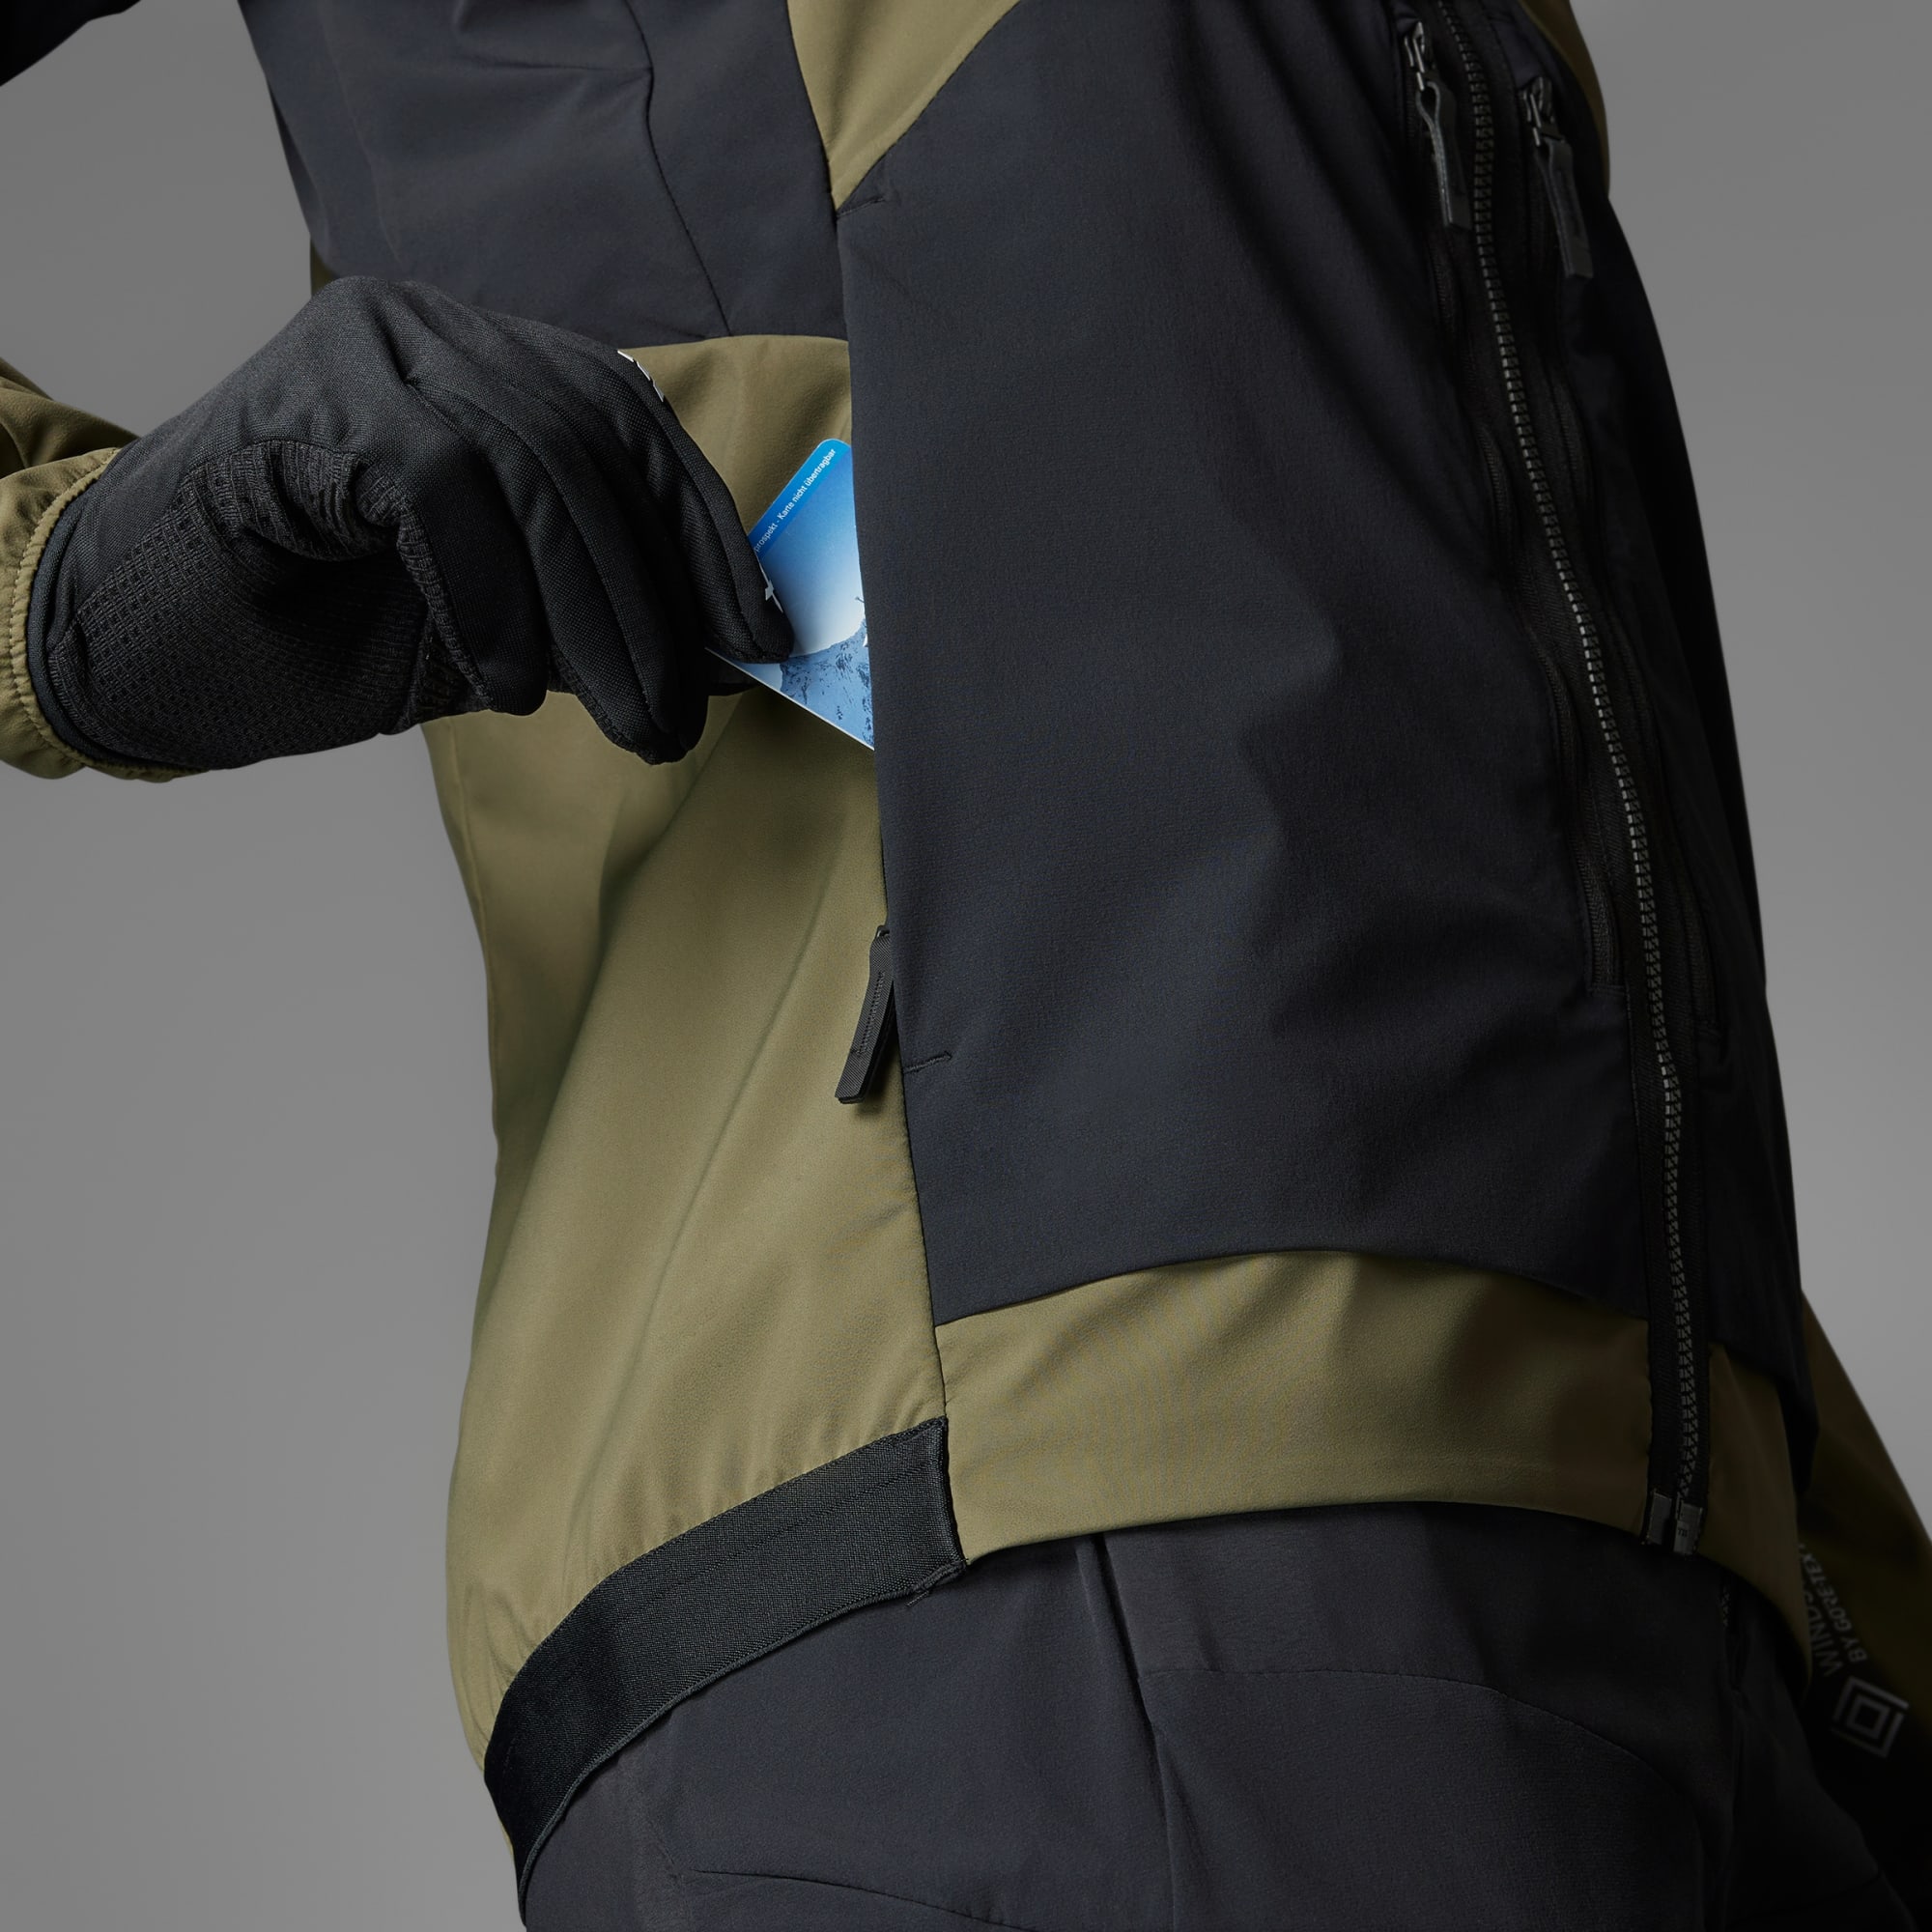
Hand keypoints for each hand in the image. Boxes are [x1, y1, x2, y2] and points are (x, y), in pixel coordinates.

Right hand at [25, 277, 790, 769]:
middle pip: (592, 447)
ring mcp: (366, 349)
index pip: (634, 432)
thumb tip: (731, 643)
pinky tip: (498, 688)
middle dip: (654, 602)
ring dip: (591, 616)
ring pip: (531, 462)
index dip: (709, 538)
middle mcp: (437, 331)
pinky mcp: (305, 401)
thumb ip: (598, 610)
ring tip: (622, 723)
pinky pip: (436, 486)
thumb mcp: (501, 628)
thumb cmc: (322, 632)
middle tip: (673, 721)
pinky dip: (489, 598)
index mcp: (491, 366)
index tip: (762, 638)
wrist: (138, 643)